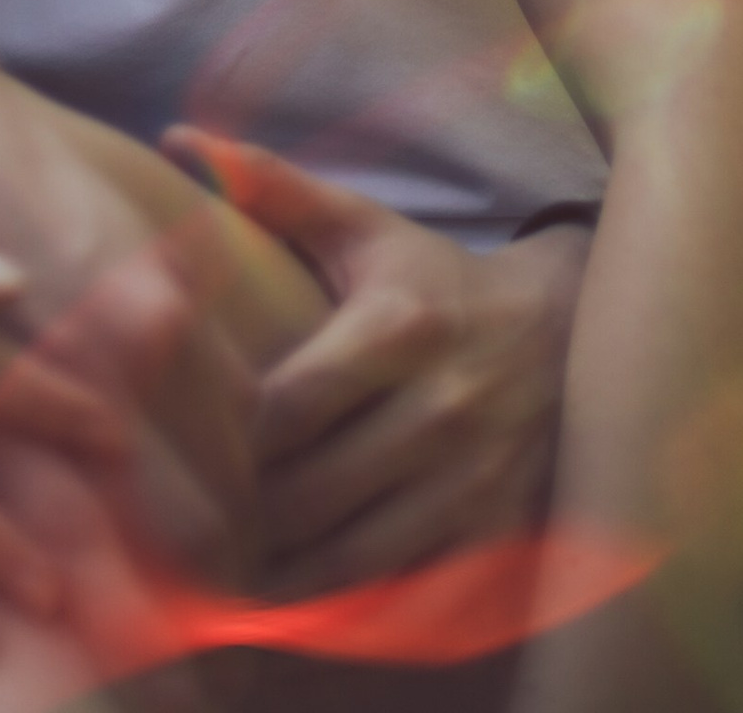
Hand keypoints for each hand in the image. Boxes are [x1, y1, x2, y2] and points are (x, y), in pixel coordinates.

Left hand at [161, 132, 590, 596]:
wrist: (560, 331)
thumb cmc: (433, 279)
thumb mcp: (362, 228)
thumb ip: (272, 189)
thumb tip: (181, 138)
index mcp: (397, 327)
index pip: (283, 410)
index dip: (227, 440)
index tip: (190, 447)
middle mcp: (439, 408)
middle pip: (308, 492)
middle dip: (246, 517)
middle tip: (194, 526)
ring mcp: (471, 478)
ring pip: (351, 557)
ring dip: (285, 574)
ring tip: (230, 576)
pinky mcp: (494, 530)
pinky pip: (406, 590)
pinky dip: (351, 603)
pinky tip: (304, 595)